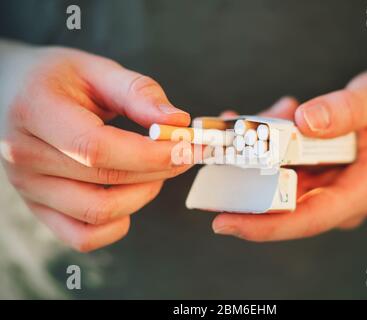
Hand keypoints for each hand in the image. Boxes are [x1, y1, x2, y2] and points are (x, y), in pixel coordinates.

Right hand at [0, 45, 190, 250]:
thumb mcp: (95, 69)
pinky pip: (84, 236)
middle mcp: (25, 156)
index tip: (187, 147)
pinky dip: (118, 224)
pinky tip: (130, 195)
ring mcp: (29, 188)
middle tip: (185, 153)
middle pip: (106, 180)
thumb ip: (138, 93)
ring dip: (143, 194)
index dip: (150, 153)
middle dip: (160, 169)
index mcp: (35, 112)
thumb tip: (178, 122)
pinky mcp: (39, 208)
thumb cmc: (55, 79)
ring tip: (156, 169)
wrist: (12, 94)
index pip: (97, 147)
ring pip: (100, 213)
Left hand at [213, 70, 366, 240]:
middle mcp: (335, 198)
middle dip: (244, 178)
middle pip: (280, 205)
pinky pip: (276, 166)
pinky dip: (259, 145)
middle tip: (219, 148)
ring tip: (243, 120)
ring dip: (251, 153)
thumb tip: (305, 121)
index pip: (307, 219)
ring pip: (272, 182)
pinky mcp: (309, 175)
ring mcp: (321, 188)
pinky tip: (250, 120)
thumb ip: (346, 110)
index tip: (225, 223)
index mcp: (358, 192)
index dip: (265, 226)